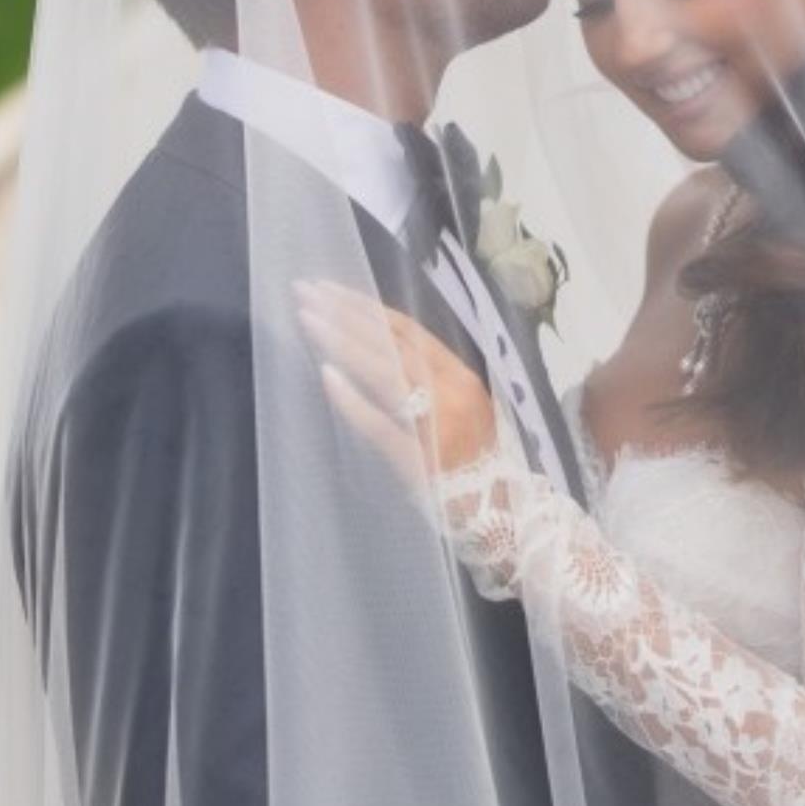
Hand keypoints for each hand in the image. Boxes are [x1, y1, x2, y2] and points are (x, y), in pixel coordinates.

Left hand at [295, 280, 495, 479]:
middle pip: (391, 342)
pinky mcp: (418, 457)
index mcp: (460, 376)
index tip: (329, 290)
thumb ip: (425, 379)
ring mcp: (436, 423)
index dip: (366, 307)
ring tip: (308, 320)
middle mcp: (452, 391)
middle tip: (305, 292)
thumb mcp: (458, 408)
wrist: (498, 515)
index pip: (408, 329)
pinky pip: (380, 423)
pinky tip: (326, 375)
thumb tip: (373, 347)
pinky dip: (353, 399)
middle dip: (346, 314)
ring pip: (385, 370)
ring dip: (343, 342)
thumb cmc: (472, 461)